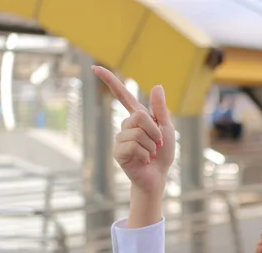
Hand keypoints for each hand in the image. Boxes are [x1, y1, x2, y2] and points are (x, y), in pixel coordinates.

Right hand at [92, 66, 175, 195]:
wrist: (158, 175)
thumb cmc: (162, 153)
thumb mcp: (166, 128)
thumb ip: (160, 109)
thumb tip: (157, 85)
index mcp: (137, 117)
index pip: (122, 95)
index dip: (110, 81)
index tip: (95, 67)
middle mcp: (126, 125)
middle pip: (139, 116)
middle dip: (155, 131)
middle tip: (158, 144)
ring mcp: (120, 138)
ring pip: (138, 133)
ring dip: (151, 145)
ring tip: (150, 154)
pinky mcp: (118, 151)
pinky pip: (133, 146)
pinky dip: (145, 154)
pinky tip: (143, 160)